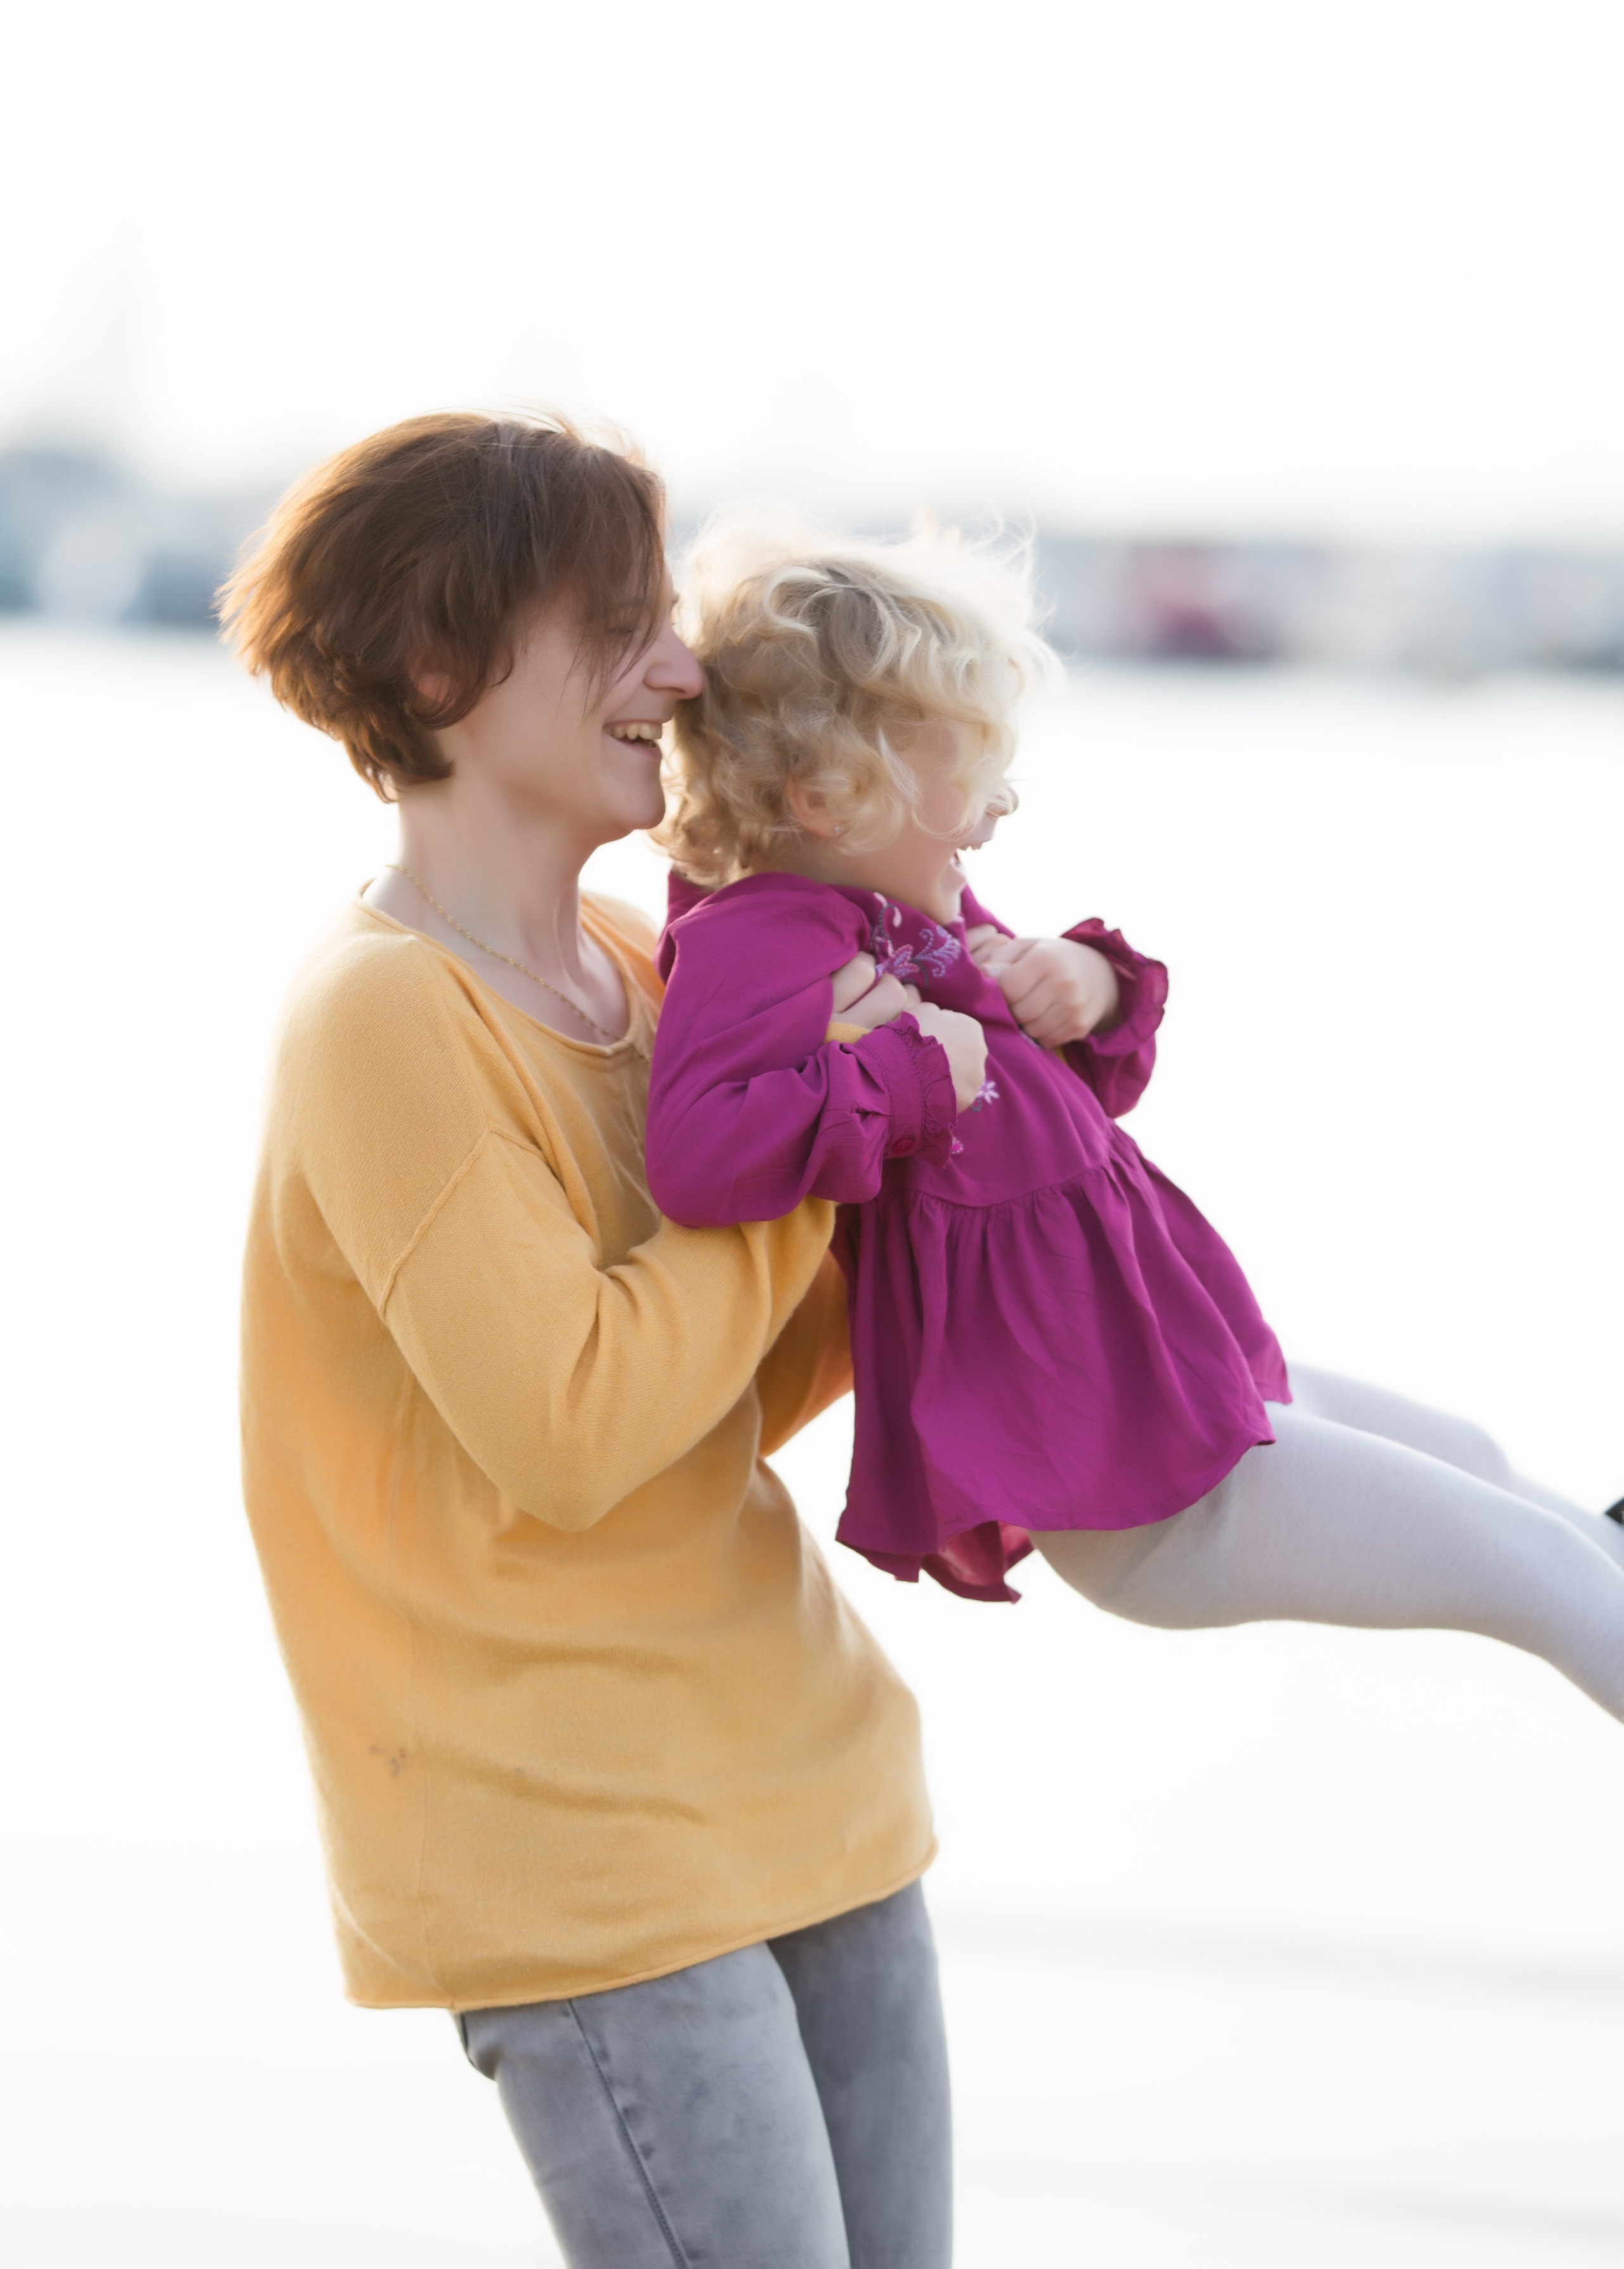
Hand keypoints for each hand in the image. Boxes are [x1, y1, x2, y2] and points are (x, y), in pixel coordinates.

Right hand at [829, 951, 984, 1110]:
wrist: (904, 1068)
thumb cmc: (910, 1035)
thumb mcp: (918, 1011)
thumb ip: (931, 1011)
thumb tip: (935, 1012)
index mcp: (971, 1027)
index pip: (958, 1027)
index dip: (939, 1032)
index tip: (923, 1039)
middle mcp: (980, 1052)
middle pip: (962, 1052)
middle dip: (947, 1055)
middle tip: (921, 1060)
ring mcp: (975, 1078)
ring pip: (960, 1075)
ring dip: (945, 1076)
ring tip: (921, 1078)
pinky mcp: (967, 1100)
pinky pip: (953, 1094)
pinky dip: (942, 1093)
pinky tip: (925, 1092)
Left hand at [965, 926, 1119, 1046]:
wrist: (1100, 972)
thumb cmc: (1052, 957)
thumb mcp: (1028, 947)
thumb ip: (1001, 958)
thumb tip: (982, 974)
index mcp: (1046, 959)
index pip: (1009, 987)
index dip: (999, 991)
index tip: (1002, 987)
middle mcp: (1064, 983)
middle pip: (1019, 1012)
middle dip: (1012, 1009)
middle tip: (1016, 1000)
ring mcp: (1074, 1008)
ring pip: (1031, 1030)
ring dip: (1025, 1023)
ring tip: (1031, 1007)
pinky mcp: (1080, 1027)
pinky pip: (1046, 1040)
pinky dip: (1040, 1032)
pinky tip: (1045, 1016)